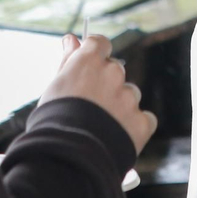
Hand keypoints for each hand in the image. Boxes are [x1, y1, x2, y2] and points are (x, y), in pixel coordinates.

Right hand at [39, 33, 157, 151]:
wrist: (67, 158)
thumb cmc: (53, 121)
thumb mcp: (55, 86)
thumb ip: (68, 60)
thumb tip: (70, 39)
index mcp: (89, 61)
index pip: (100, 43)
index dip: (96, 55)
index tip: (91, 66)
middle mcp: (113, 74)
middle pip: (115, 71)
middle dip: (106, 85)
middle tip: (90, 107)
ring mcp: (129, 97)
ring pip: (129, 95)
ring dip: (120, 106)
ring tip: (101, 127)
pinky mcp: (142, 121)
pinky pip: (143, 119)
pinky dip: (133, 127)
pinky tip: (117, 138)